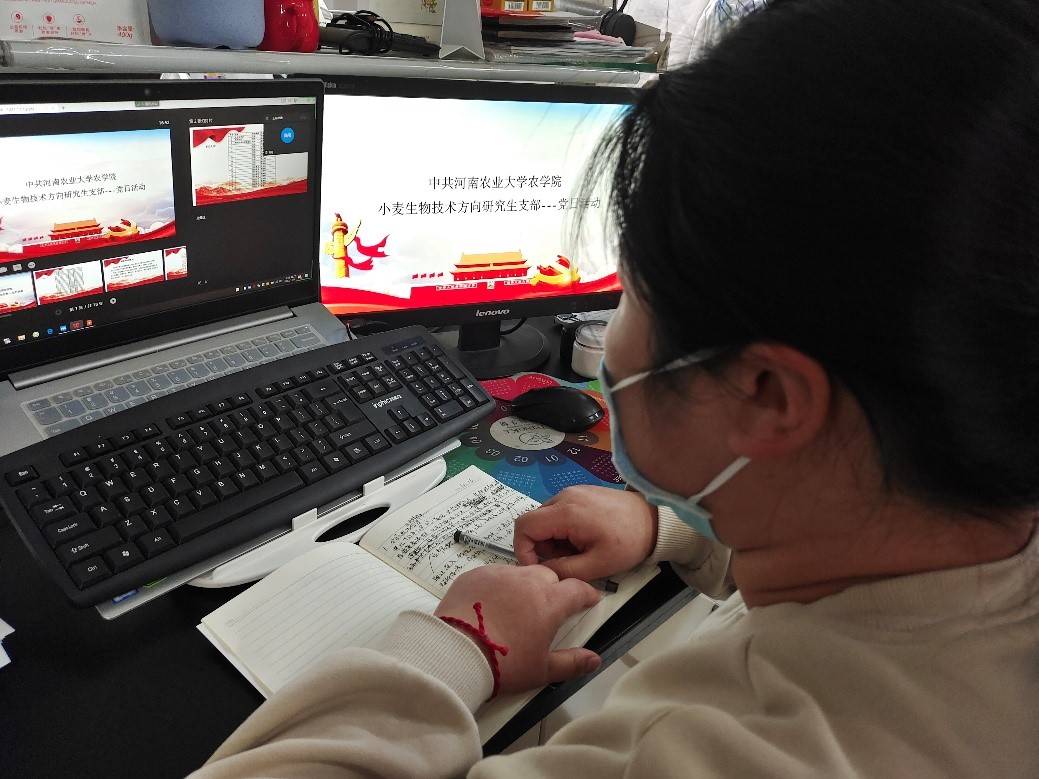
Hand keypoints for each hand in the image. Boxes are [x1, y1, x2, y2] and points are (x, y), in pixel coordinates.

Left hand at [435, 564, 600, 695]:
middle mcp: (526, 581)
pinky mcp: (475, 575)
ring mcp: (499, 575)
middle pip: (549, 576)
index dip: (586, 594)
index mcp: (549, 602)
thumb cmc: (501, 664)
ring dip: (524, 586)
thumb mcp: (541, 670)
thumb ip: (572, 663)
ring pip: (520, 573)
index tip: (588, 600)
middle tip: (546, 610)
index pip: (578, 588)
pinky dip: (497, 586)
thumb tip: (593, 660)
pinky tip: (491, 605)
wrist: (456, 654)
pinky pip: (494, 574)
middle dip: (553, 589)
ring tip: (515, 608)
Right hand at [514, 485, 657, 581]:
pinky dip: (563, 528)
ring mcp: (572, 491)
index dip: (523, 550)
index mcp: (565, 512)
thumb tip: (543, 572)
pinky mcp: (580, 492)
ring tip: (578, 551)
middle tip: (565, 561)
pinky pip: (559, 511)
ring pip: (545, 518)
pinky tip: (583, 538)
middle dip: (542, 546)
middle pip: (534, 522)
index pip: (524, 527)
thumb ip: (565, 570)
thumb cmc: (629, 542)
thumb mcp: (598, 564)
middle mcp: (564, 496)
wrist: (655, 520)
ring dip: (553, 538)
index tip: (539, 568)